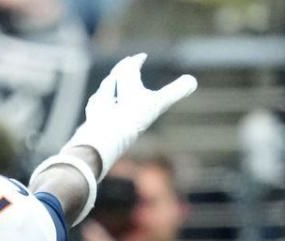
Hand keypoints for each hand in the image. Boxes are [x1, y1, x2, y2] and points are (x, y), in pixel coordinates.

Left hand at [70, 56, 197, 173]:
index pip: (130, 67)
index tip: (141, 56)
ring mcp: (98, 106)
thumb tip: (192, 81)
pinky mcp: (92, 121)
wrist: (106, 139)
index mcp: (125, 83)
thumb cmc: (132, 118)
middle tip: (127, 64)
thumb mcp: (157, 104)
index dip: (136, 61)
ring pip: (103, 91)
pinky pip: (95, 109)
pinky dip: (100, 104)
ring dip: (109, 85)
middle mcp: (108, 91)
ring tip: (110, 82)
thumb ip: (175, 92)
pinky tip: (98, 108)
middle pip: (115, 76)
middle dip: (122, 69)